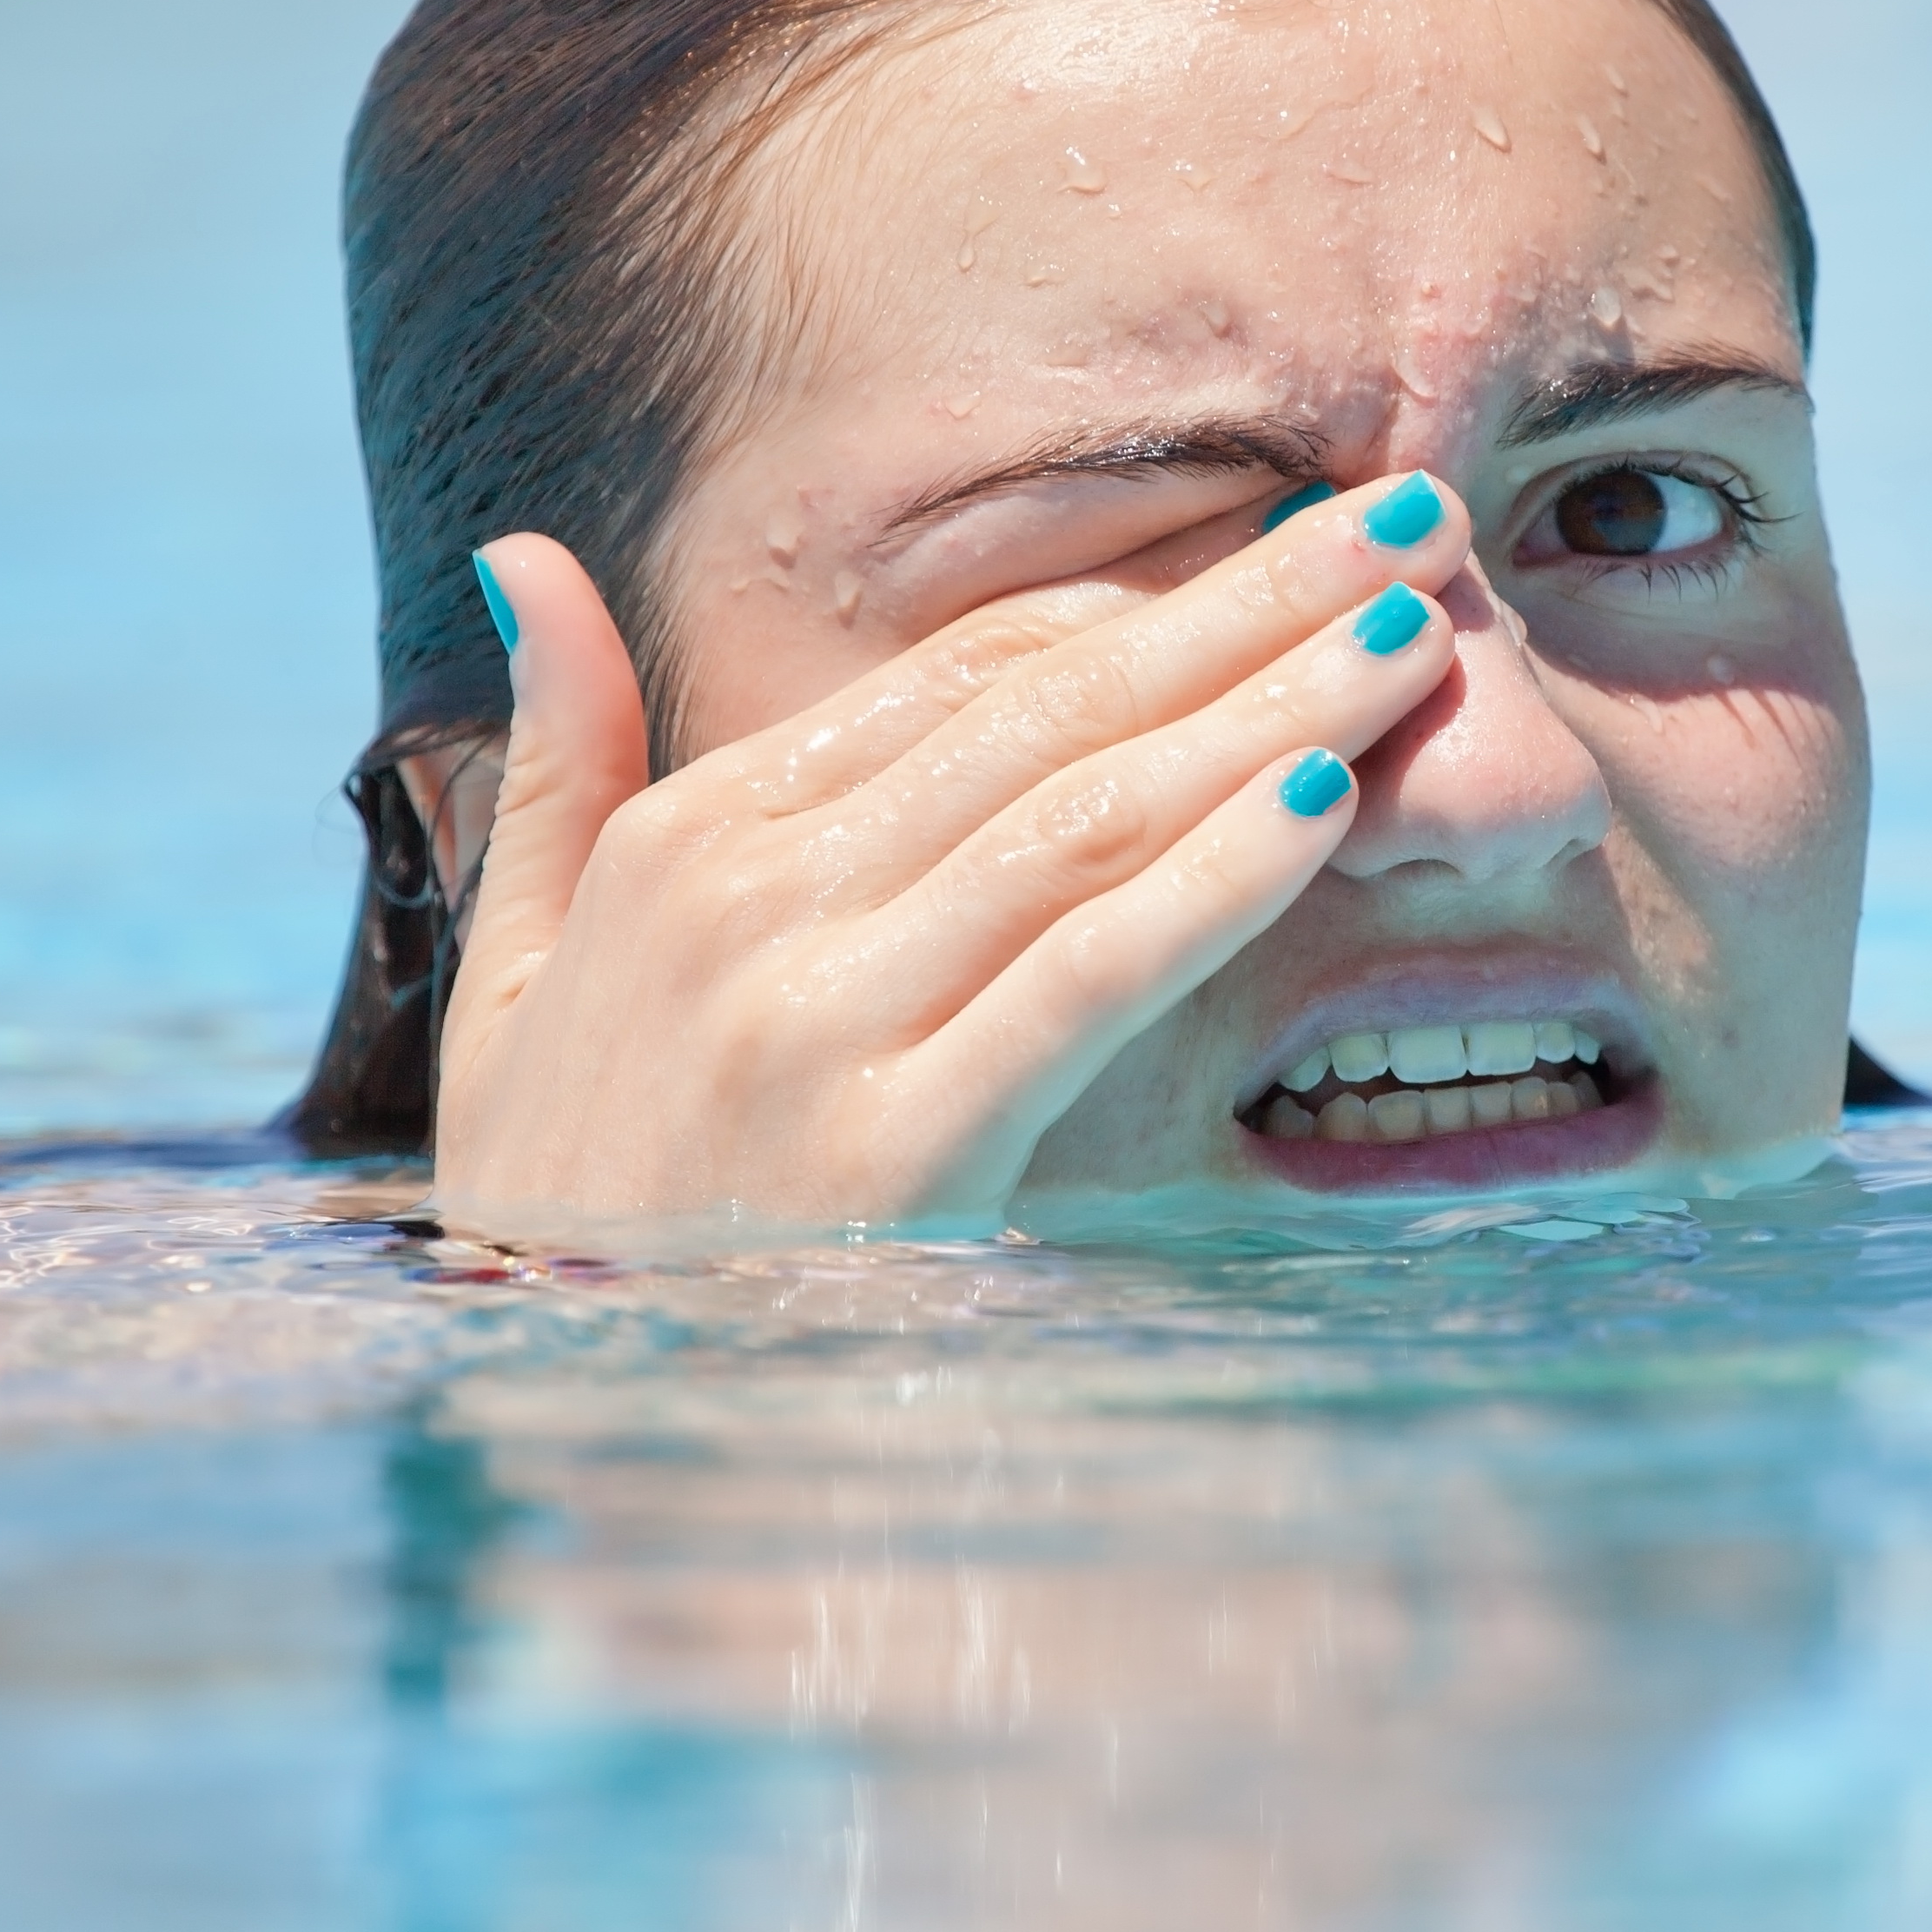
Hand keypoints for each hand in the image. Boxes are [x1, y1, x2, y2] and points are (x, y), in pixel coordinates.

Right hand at [432, 472, 1472, 1229]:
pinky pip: (1085, 977)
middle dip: (1253, 608)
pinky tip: (1323, 804)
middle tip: (1417, 520)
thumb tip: (528, 554)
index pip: (967, 677)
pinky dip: (1209, 882)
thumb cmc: (562, 1202)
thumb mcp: (515, 968)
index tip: (1297, 544)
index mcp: (694, 841)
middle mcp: (757, 900)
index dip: (1148, 598)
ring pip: (1088, 818)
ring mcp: (821, 1017)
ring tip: (1414, 635)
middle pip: (1054, 712)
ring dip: (1270, 713)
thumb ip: (554, 759)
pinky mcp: (896, 1147)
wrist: (545, 1411)